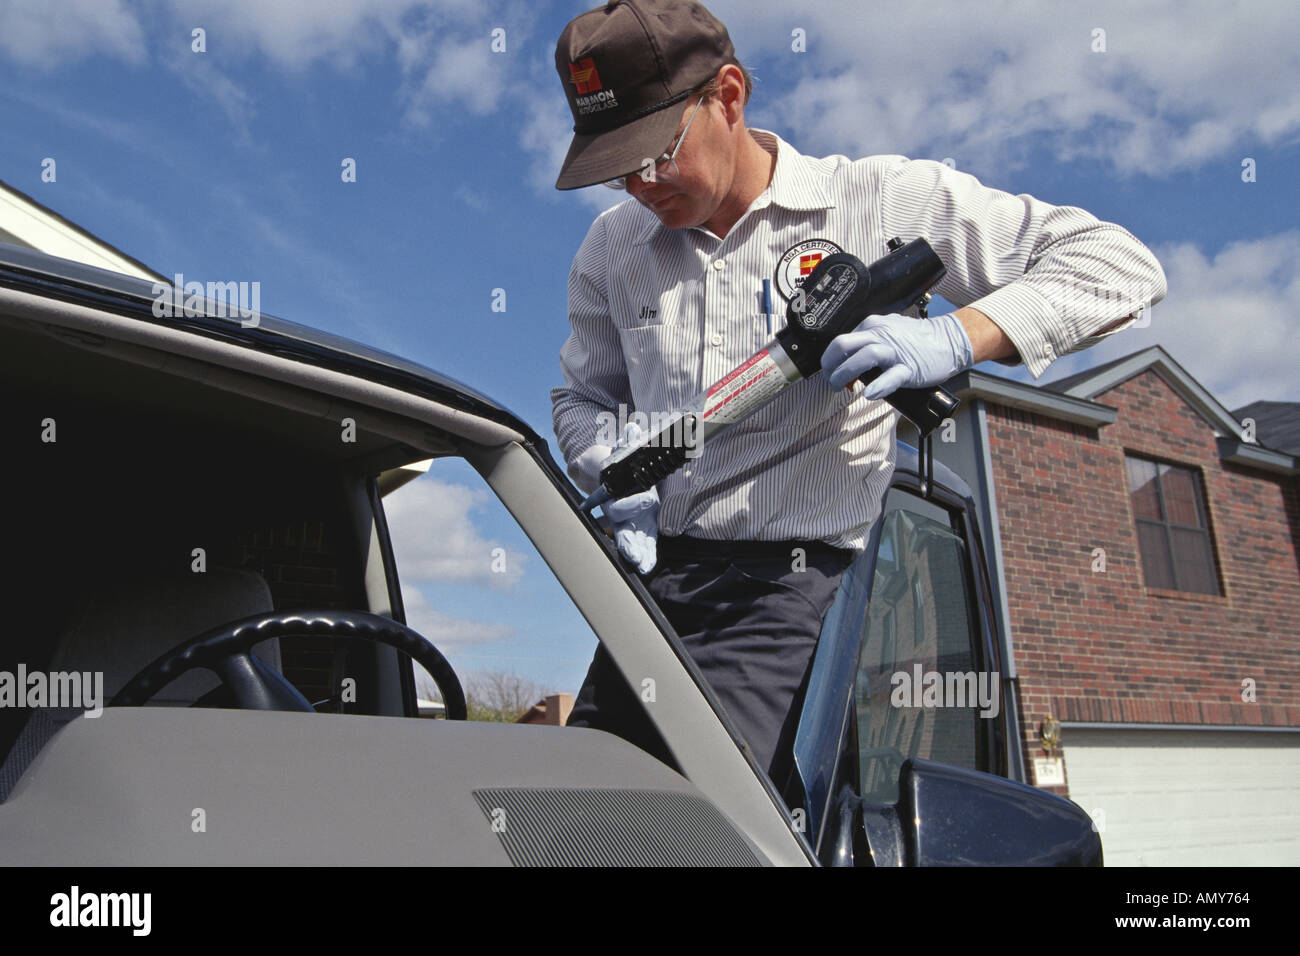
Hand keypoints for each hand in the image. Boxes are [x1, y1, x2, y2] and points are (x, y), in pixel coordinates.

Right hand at [600, 422, 659, 573]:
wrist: (616, 473)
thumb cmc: (619, 463)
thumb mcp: (623, 451)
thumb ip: (628, 442)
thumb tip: (633, 429)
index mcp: (614, 495)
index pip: (618, 505)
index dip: (633, 503)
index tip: (651, 499)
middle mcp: (619, 512)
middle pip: (622, 530)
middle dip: (630, 542)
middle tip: (637, 553)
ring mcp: (630, 522)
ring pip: (630, 541)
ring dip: (636, 553)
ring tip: (642, 565)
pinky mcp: (642, 527)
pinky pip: (643, 543)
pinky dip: (645, 555)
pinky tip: (648, 566)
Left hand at [820, 311, 973, 400]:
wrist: (950, 339)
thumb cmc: (917, 340)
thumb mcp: (888, 333)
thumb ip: (868, 343)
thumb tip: (847, 363)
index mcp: (872, 326)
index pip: (841, 342)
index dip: (831, 360)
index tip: (832, 373)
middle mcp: (881, 334)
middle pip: (843, 345)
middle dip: (830, 367)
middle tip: (832, 382)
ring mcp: (895, 351)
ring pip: (863, 358)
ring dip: (845, 375)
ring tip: (843, 388)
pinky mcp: (909, 367)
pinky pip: (891, 376)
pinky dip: (878, 386)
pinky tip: (869, 394)